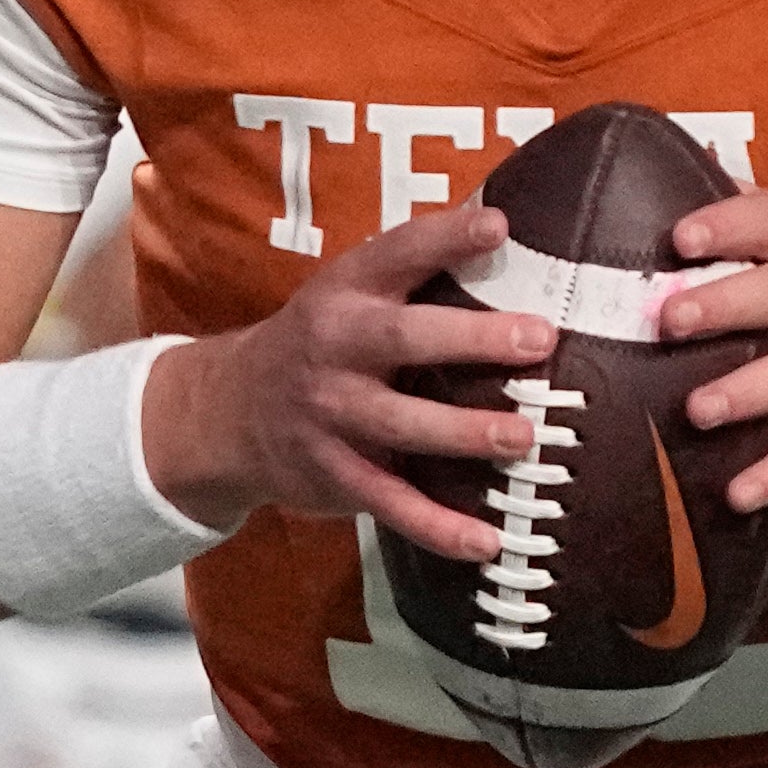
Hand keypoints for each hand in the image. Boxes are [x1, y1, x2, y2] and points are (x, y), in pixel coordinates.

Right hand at [142, 201, 558, 564]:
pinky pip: (391, 503)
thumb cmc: (322, 341)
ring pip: (401, 425)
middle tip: (538, 339)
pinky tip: (486, 542)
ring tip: (523, 438)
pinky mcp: (335, 475)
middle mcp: (335, 347)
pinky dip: (437, 526)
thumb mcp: (349, 293)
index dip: (445, 237)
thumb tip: (510, 225)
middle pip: (402, 339)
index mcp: (346, 290)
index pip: (396, 252)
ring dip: (465, 432)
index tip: (498, 226)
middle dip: (471, 338)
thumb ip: (415, 274)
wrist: (229, 412)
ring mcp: (331, 415)